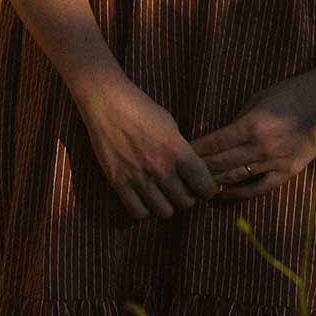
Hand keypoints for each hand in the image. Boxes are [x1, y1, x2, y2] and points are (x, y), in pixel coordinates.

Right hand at [72, 76, 218, 220]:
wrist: (108, 103)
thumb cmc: (141, 109)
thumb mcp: (171, 126)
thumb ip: (182, 151)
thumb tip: (191, 172)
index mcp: (178, 152)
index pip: (205, 187)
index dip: (207, 189)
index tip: (203, 187)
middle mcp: (161, 169)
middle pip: (186, 203)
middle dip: (188, 198)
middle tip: (181, 189)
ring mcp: (139, 178)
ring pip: (164, 212)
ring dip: (167, 205)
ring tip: (163, 195)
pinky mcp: (118, 182)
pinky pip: (138, 212)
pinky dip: (144, 209)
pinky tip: (144, 198)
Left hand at [191, 65, 315, 199]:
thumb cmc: (290, 93)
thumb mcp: (258, 99)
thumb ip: (238, 121)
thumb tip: (215, 139)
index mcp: (252, 125)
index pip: (213, 143)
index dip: (194, 151)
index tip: (178, 154)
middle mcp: (262, 146)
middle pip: (220, 163)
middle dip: (197, 169)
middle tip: (179, 175)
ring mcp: (276, 161)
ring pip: (236, 178)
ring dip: (213, 182)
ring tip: (195, 186)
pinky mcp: (288, 171)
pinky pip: (258, 188)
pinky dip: (238, 193)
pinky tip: (223, 194)